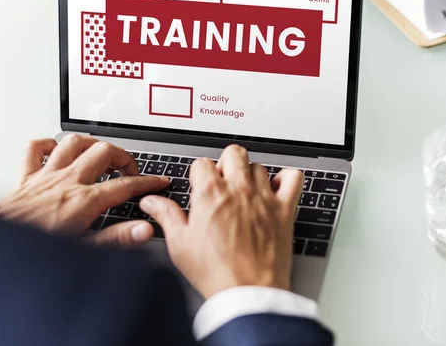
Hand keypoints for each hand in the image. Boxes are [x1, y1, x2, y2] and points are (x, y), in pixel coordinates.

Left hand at [0, 135, 169, 246]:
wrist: (1, 247)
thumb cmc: (37, 249)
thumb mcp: (85, 250)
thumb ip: (118, 239)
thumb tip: (144, 230)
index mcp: (84, 201)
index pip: (125, 186)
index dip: (148, 182)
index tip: (158, 181)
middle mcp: (67, 182)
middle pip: (103, 153)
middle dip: (123, 157)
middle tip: (130, 170)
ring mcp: (45, 176)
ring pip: (73, 143)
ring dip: (91, 145)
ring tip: (101, 154)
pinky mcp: (25, 178)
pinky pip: (35, 149)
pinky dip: (48, 145)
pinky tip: (58, 151)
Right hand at [140, 145, 303, 298]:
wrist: (247, 292)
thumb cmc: (215, 272)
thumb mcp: (180, 244)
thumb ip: (167, 216)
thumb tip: (152, 202)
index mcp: (210, 194)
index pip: (202, 163)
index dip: (199, 174)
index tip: (201, 186)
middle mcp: (238, 190)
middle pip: (234, 153)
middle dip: (226, 163)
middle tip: (223, 183)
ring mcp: (263, 198)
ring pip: (259, 166)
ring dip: (251, 175)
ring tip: (246, 192)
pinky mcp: (284, 209)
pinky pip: (293, 178)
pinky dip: (287, 178)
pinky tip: (277, 188)